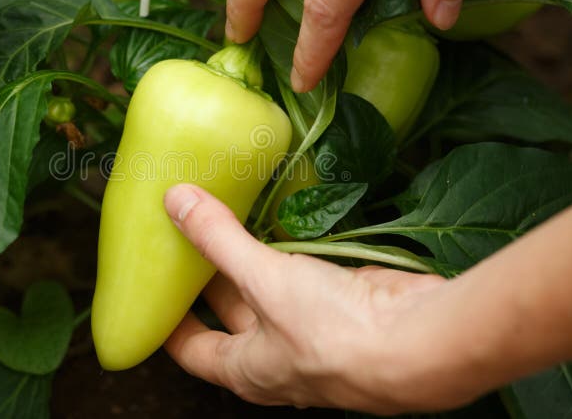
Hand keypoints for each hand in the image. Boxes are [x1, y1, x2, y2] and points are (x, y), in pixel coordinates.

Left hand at [162, 184, 469, 412]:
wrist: (422, 343)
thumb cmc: (333, 333)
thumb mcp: (264, 281)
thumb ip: (219, 240)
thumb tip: (174, 202)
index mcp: (246, 369)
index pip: (192, 350)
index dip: (169, 323)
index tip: (149, 292)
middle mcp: (275, 355)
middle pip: (229, 313)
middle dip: (207, 276)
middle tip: (184, 235)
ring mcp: (312, 330)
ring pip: (268, 289)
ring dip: (250, 257)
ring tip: (224, 215)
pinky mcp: (341, 303)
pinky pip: (303, 274)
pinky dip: (287, 249)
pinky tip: (277, 219)